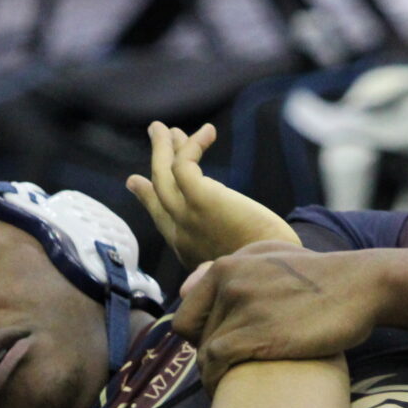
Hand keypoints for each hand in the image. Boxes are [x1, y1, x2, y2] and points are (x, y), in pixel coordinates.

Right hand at [125, 121, 298, 269]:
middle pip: (159, 188)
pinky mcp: (203, 200)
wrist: (271, 281)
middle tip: (157, 132)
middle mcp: (180, 232)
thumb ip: (209, 260)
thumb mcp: (227, 267)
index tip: (135, 180)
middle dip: (156, 157)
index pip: (160, 215)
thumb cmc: (258, 273)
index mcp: (185, 247)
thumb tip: (191, 278)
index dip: (146, 196)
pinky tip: (208, 132)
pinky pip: (184, 165)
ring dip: (164, 145)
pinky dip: (191, 145)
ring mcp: (188, 215)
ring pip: (164, 173)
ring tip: (166, 126)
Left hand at [173, 244, 381, 388]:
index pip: (186, 314)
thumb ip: (231, 268)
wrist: (361, 286)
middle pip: (194, 336)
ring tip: (228, 388)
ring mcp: (241, 307)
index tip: (218, 352)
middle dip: (207, 358)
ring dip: (213, 375)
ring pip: (205, 352)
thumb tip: (186, 288)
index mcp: (226, 265)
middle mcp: (228, 281)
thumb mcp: (272, 257)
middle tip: (228, 373)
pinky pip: (216, 364)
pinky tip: (226, 393)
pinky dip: (215, 382)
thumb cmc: (320, 277)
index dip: (198, 338)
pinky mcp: (255, 333)